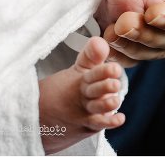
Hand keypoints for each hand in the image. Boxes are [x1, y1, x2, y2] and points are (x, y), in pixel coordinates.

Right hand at [38, 37, 124, 153]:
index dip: (103, 71)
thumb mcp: (78, 70)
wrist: (44, 114)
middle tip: (115, 84)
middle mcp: (83, 94)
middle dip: (103, 86)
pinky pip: (97, 124)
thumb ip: (92, 56)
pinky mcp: (86, 124)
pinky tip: (120, 118)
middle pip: (93, 90)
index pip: (91, 73)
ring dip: (105, 105)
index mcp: (81, 78)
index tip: (115, 69)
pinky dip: (108, 122)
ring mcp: (84, 110)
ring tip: (115, 101)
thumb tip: (100, 41)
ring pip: (95, 108)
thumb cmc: (68, 88)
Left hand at [105, 0, 164, 66]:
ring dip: (129, 43)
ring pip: (149, 45)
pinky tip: (102, 36)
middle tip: (121, 24)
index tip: (151, 13)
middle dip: (145, 34)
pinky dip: (118, 42)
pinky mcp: (140, 21)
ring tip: (109, 32)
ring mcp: (162, 22)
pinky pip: (132, 39)